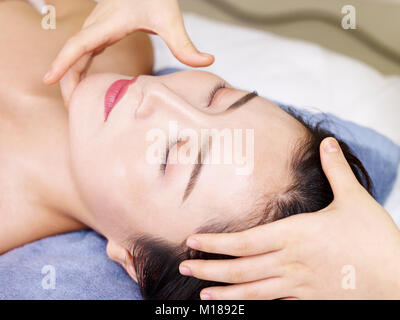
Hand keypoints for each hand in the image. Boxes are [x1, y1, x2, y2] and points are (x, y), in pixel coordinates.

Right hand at [43, 0, 213, 103]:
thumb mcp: (169, 18)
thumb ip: (185, 44)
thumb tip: (208, 61)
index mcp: (109, 23)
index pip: (80, 44)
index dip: (64, 62)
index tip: (48, 79)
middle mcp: (97, 25)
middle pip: (72, 54)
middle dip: (66, 79)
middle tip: (70, 109)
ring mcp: (96, 28)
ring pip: (75, 54)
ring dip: (71, 77)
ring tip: (75, 105)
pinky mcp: (101, 32)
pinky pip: (83, 53)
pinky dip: (79, 70)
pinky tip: (85, 87)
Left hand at [179, 137, 399, 299]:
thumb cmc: (376, 239)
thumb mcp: (355, 200)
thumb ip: (336, 170)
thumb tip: (328, 141)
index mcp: (296, 235)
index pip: (245, 241)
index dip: (216, 243)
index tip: (193, 241)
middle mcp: (291, 261)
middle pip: (241, 268)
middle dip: (210, 268)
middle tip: (185, 265)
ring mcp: (298, 284)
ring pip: (253, 290)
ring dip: (225, 292)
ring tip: (202, 293)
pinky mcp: (309, 299)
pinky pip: (275, 302)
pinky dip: (254, 302)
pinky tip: (241, 303)